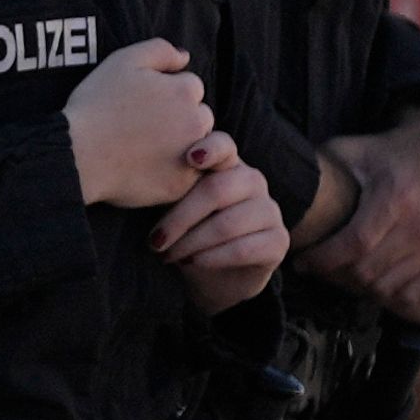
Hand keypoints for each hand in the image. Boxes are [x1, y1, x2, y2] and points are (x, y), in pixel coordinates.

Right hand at [65, 40, 216, 209]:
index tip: (139, 104)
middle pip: (198, 116)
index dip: (163, 93)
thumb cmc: (96, 105)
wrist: (77, 154)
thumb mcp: (122, 61)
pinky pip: (186, 177)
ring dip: (180, 145)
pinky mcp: (182, 185)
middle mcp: (199, 121)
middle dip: (178, 119)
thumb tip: (185, 57)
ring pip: (197, 146)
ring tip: (143, 147)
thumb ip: (160, 50)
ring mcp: (194, 156)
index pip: (188, 87)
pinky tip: (143, 167)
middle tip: (140, 127)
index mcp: (186, 90)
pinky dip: (171, 172)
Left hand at [150, 148, 290, 314]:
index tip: (190, 158)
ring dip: (191, 242)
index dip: (210, 148)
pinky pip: (243, 248)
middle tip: (154, 240)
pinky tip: (191, 263)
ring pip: (228, 223)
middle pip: (217, 190)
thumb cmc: (183, 230)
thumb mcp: (170, 205)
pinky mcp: (279, 241)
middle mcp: (253, 181)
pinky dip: (212, 257)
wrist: (210, 274)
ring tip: (166, 254)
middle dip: (180, 218)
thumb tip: (140, 176)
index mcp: (226, 165)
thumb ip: (167, 185)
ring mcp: (270, 210)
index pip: (223, 145)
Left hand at [302, 116, 419, 329]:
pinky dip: (388, 293)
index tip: (301, 263)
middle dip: (335, 276)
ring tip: (339, 275)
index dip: (323, 260)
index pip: (354, 246)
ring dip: (359, 287)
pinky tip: (370, 280)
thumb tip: (280, 179)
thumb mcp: (354, 150)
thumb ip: (320, 165)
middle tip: (317, 270)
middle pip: (369, 271)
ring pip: (390, 287)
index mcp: (397, 199)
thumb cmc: (392, 155)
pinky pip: (414, 293)